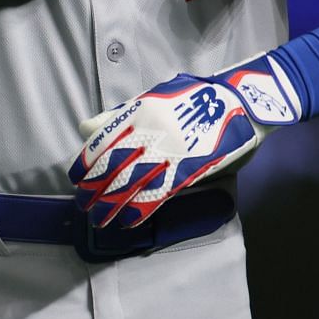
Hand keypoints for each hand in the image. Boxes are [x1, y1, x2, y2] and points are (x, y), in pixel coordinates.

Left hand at [69, 55, 302, 227]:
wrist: (241, 102)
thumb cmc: (197, 99)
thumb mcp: (155, 97)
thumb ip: (120, 114)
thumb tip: (86, 127)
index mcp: (140, 112)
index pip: (102, 142)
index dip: (86, 163)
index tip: (77, 178)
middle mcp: (150, 131)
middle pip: (111, 166)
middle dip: (94, 188)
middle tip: (84, 204)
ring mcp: (169, 152)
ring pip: (130, 182)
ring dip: (110, 204)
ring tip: (99, 217)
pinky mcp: (188, 169)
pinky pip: (157, 193)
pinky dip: (138, 209)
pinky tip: (126, 220)